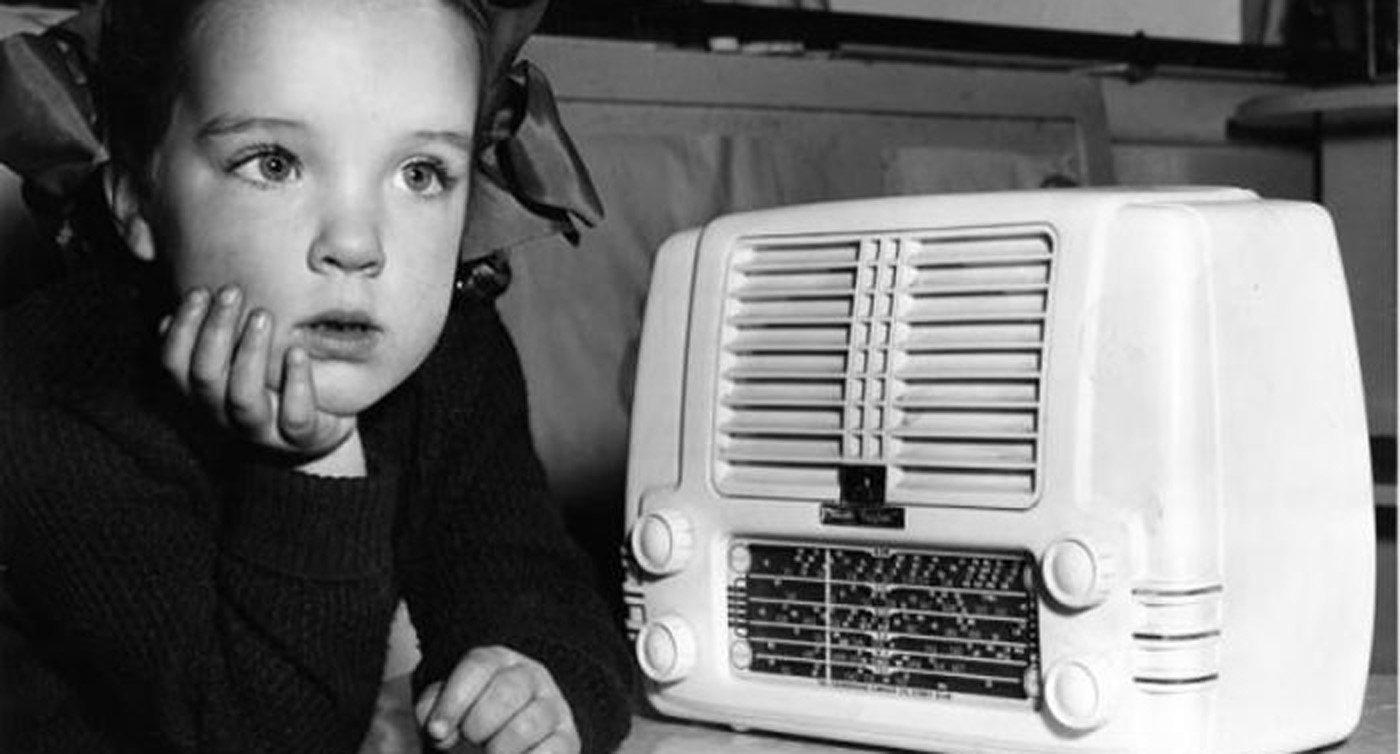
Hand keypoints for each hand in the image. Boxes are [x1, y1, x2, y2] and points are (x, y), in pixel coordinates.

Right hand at [160, 285, 355, 459]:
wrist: (314, 437)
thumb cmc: (270, 388)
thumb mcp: (237, 364)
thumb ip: (213, 340)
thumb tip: (178, 308)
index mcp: (202, 395)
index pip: (174, 365)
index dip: (181, 330)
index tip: (200, 292)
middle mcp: (224, 416)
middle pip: (206, 377)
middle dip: (215, 331)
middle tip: (232, 292)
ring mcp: (262, 431)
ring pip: (243, 397)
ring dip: (249, 353)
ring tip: (262, 315)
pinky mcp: (300, 439)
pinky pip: (295, 418)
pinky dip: (296, 383)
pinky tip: (297, 352)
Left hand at [416, 646, 579, 753]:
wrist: (504, 748)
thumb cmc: (471, 726)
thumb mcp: (448, 711)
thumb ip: (433, 709)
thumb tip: (438, 725)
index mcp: (498, 662)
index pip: (479, 665)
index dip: (454, 700)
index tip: (438, 732)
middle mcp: (531, 677)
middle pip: (506, 690)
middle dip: (478, 724)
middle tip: (471, 740)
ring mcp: (554, 707)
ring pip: (527, 725)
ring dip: (499, 748)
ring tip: (492, 753)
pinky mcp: (568, 739)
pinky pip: (549, 752)